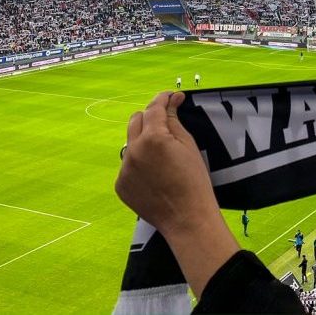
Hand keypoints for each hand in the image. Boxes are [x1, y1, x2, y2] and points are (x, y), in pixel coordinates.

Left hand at [115, 91, 238, 295]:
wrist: (187, 219)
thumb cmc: (195, 182)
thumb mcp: (189, 146)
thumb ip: (174, 121)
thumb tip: (171, 101)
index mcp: (152, 138)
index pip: (154, 108)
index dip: (163, 98)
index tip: (171, 96)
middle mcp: (132, 150)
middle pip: (136, 120)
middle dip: (150, 117)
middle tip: (166, 124)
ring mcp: (124, 169)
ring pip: (131, 143)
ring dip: (144, 142)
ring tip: (162, 156)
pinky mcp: (120, 185)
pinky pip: (128, 165)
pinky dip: (139, 164)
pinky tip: (155, 175)